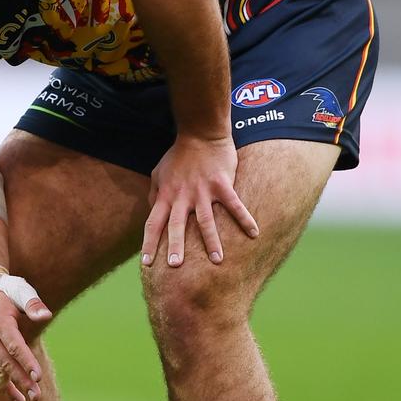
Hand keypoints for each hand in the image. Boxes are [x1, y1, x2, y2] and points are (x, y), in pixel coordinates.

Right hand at [0, 277, 51, 400]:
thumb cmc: (7, 290)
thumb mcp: (21, 290)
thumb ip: (33, 304)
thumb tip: (46, 316)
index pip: (15, 346)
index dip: (26, 362)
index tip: (38, 377)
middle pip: (7, 363)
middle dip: (22, 380)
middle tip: (37, 395)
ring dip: (13, 387)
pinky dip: (2, 387)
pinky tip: (17, 400)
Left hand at [141, 133, 257, 266]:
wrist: (200, 134)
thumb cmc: (178, 156)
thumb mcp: (158, 173)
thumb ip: (154, 194)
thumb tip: (151, 212)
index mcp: (166, 196)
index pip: (153, 223)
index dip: (149, 244)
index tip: (146, 264)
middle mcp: (182, 197)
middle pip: (177, 225)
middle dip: (176, 246)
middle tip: (175, 266)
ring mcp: (203, 191)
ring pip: (206, 221)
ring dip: (212, 242)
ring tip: (217, 261)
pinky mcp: (222, 185)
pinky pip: (234, 205)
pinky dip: (245, 219)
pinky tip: (254, 233)